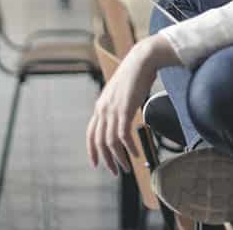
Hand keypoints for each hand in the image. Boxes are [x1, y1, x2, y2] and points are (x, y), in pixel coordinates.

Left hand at [85, 35, 179, 175]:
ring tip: (126, 167)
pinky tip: (135, 154)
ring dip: (118, 158)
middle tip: (115, 172)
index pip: (91, 133)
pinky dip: (129, 148)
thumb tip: (122, 115)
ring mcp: (113, 109)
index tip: (96, 164)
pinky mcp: (125, 109)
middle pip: (100, 142)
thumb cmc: (135, 74)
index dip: (92, 150)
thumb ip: (117, 105)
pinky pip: (124, 136)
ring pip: (111, 142)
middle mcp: (103, 109)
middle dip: (106, 160)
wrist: (141, 60)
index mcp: (100, 105)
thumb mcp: (120, 92)